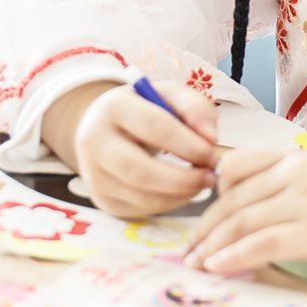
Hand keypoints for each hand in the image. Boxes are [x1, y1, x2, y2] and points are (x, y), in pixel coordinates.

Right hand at [57, 80, 217, 219]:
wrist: (106, 128)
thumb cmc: (146, 110)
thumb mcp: (170, 96)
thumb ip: (195, 108)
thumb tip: (211, 137)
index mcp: (114, 107)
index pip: (155, 127)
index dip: (189, 144)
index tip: (212, 152)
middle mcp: (95, 141)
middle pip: (140, 170)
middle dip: (183, 178)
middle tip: (210, 176)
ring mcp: (94, 173)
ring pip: (142, 196)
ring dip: (180, 194)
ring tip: (200, 182)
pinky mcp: (102, 199)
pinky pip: (141, 209)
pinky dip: (169, 204)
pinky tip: (182, 190)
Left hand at [183, 148, 306, 274]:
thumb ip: (303, 184)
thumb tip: (277, 209)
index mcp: (300, 157)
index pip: (239, 164)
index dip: (215, 190)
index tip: (206, 210)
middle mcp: (295, 174)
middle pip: (233, 198)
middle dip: (205, 226)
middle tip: (189, 248)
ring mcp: (303, 202)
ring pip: (241, 221)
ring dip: (211, 245)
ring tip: (195, 264)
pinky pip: (261, 243)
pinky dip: (234, 255)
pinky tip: (218, 267)